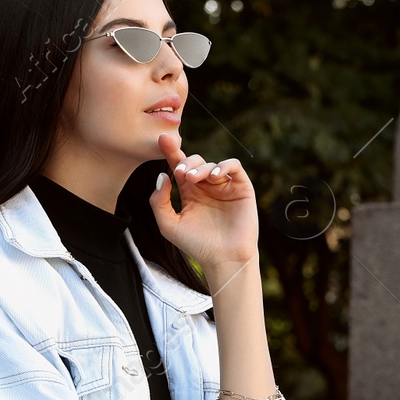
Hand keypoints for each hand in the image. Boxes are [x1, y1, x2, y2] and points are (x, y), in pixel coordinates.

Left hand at [147, 131, 258, 280]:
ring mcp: (224, 186)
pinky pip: (234, 167)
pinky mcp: (241, 188)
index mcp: (189, 192)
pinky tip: (214, 176)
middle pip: (195, 161)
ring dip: (201, 168)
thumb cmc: (197, 245)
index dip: (171, 152)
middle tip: (180, 173)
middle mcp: (207, 187)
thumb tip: (162, 175)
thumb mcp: (168, 225)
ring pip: (212, 163)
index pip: (179, 167)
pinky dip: (224, 166)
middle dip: (186, 162)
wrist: (224, 259)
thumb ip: (158, 201)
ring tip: (192, 179)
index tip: (163, 140)